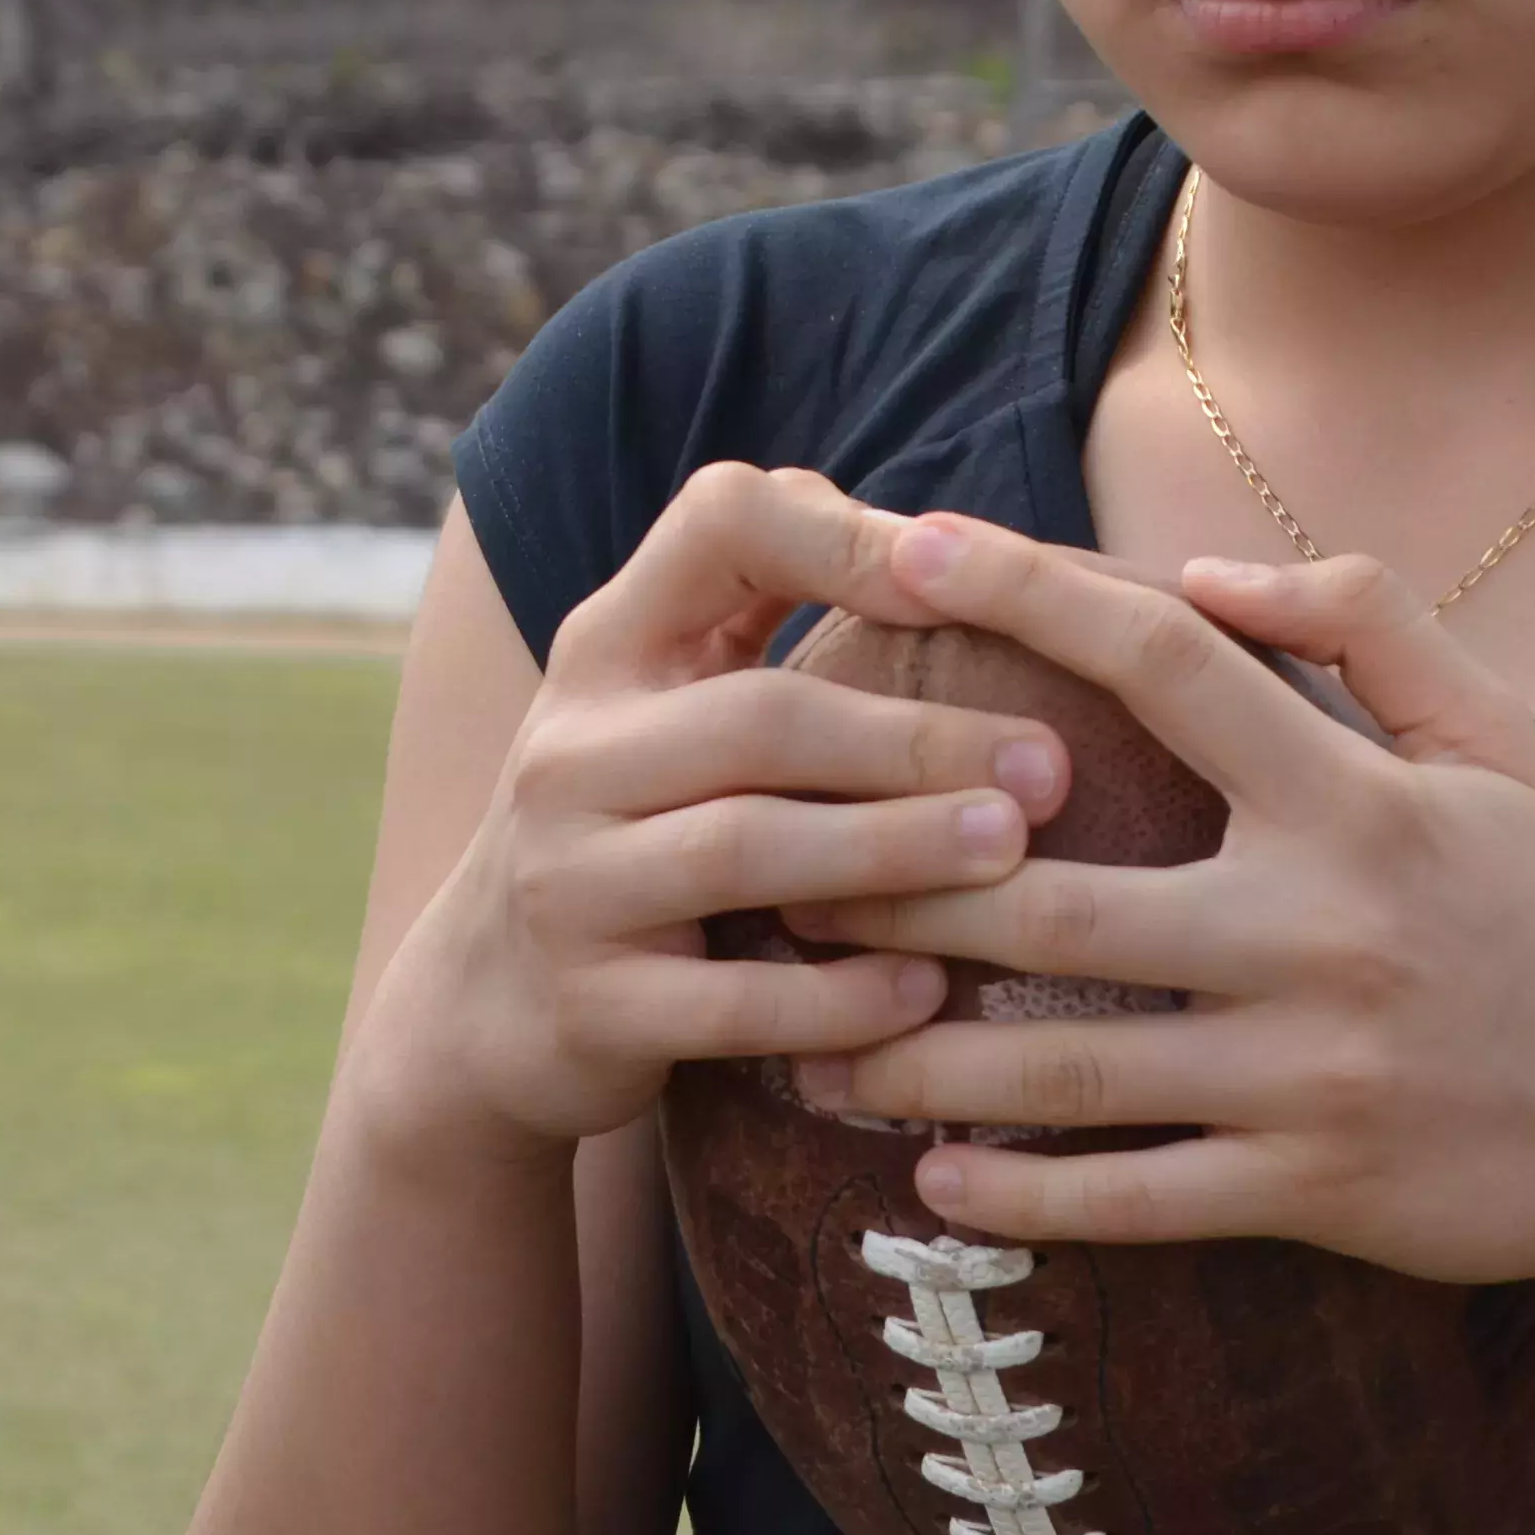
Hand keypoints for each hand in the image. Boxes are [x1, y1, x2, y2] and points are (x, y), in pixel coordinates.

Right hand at [348, 465, 1075, 1170]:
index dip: (848, 537)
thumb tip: (950, 538)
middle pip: (759, 714)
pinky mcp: (589, 1007)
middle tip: (1049, 766)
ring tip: (1011, 852)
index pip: (719, 526)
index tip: (969, 579)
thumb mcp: (661, 704)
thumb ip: (763, 617)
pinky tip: (928, 992)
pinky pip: (731, 1002)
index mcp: (608, 647)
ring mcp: (567, 881)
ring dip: (894, 850)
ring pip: (744, 850)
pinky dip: (839, 997)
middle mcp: (570, 750)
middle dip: (915, 736)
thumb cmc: (635, 827)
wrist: (484, 1008)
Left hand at [781, 520, 1534, 1307]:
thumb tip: (1202, 568)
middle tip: (775, 852)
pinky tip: (922, 1172)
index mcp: (1355, 801)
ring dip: (919, 1055)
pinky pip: (1132, 1199)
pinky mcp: (1312, 1192)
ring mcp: (1309, 1075)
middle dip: (901, 875)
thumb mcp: (1506, 745)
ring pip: (1067, 1064)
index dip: (1026, 592)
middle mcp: (1319, 932)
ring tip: (804, 1030)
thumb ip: (1368, 626)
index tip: (901, 545)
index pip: (1165, 662)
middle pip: (1059, 894)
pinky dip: (1020, 1192)